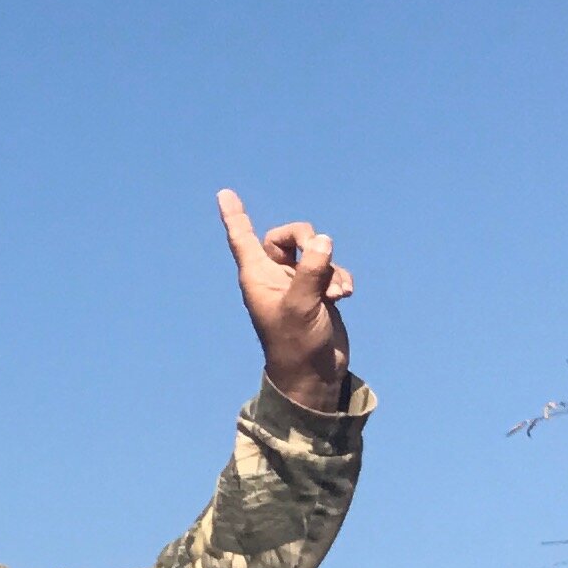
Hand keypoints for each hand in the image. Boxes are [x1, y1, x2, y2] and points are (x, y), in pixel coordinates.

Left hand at [216, 190, 353, 413]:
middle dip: (308, 239)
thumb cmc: (296, 344)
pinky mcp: (319, 291)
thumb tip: (323, 240)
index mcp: (257, 277)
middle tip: (321, 255)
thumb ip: (312, 271)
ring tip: (334, 295)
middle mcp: (275, 276)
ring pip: (317, 252)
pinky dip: (341, 279)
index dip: (235, 216)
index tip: (224, 194)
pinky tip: (344, 296)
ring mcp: (298, 283)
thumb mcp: (302, 305)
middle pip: (289, 235)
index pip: (243, 238)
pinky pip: (333, 269)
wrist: (315, 373)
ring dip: (332, 268)